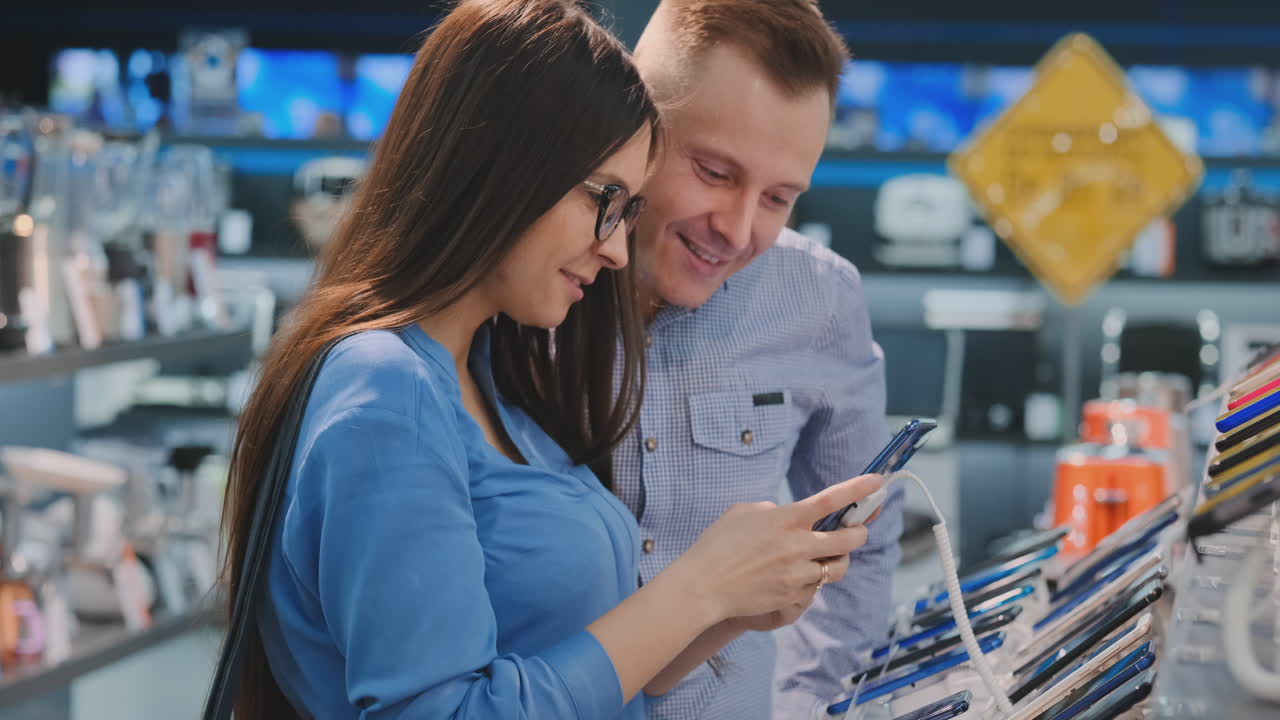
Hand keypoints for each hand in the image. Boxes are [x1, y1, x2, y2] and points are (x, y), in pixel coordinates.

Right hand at [665, 474, 881, 623]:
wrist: (703, 586)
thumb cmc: (717, 544)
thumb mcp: (742, 512)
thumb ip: (772, 511)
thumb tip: (785, 515)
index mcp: (785, 519)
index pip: (831, 500)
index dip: (858, 489)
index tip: (876, 482)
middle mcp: (796, 545)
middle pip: (849, 539)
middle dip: (859, 533)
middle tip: (857, 531)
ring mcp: (796, 572)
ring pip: (838, 568)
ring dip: (839, 560)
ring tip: (828, 557)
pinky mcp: (792, 594)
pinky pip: (816, 587)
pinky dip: (813, 580)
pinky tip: (797, 576)